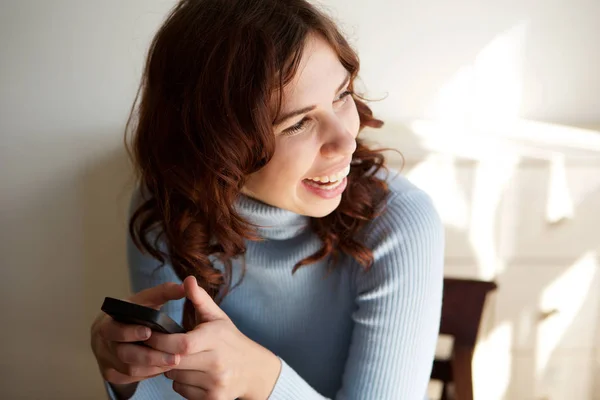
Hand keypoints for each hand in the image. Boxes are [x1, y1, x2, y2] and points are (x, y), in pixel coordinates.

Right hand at [90, 282, 185, 385]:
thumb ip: (164, 292)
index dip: (129, 332)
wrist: (114, 329)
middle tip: (173, 357)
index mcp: (107, 322)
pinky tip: (163, 368)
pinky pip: (129, 378)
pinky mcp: (110, 373)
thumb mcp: (145, 300)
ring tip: (174, 362)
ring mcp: (105, 360)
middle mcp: (102, 342)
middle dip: (149, 356)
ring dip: (152, 367)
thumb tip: (186, 285)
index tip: (148, 332)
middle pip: (123, 354)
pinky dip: (147, 374)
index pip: (114, 329)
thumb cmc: (133, 312)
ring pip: (128, 369)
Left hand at [146, 276, 280, 399]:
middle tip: (159, 347)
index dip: (161, 341)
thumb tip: (188, 279)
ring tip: (181, 359)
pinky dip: (181, 383)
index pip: (181, 344)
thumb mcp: (218, 317)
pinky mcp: (213, 399)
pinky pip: (182, 391)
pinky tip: (191, 373)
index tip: (149, 335)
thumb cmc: (231, 340)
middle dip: (161, 354)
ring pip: (175, 378)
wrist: (254, 370)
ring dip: (171, 368)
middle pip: (174, 362)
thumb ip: (200, 298)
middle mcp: (217, 362)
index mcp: (216, 338)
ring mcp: (216, 383)